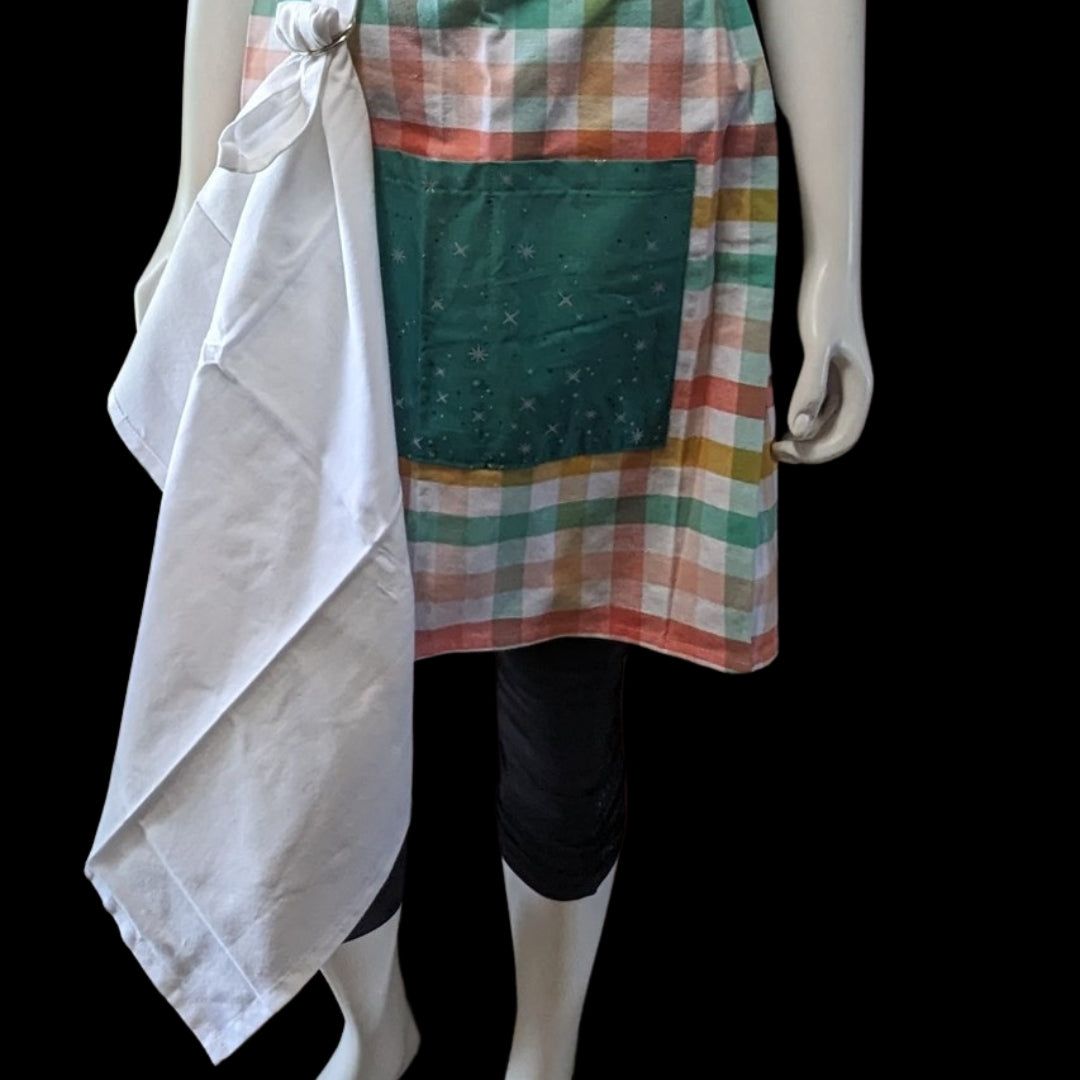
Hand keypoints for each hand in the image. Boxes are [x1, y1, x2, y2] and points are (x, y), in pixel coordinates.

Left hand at [771, 255, 871, 464]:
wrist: (829, 265)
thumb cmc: (824, 300)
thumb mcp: (817, 343)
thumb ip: (810, 387)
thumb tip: (799, 430)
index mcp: (861, 386)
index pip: (844, 439)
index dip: (815, 453)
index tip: (782, 449)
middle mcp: (856, 386)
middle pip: (837, 435)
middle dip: (809, 449)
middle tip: (773, 450)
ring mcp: (843, 377)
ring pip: (827, 422)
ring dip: (804, 436)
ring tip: (772, 438)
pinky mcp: (829, 366)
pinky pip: (819, 405)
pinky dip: (801, 417)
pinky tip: (778, 415)